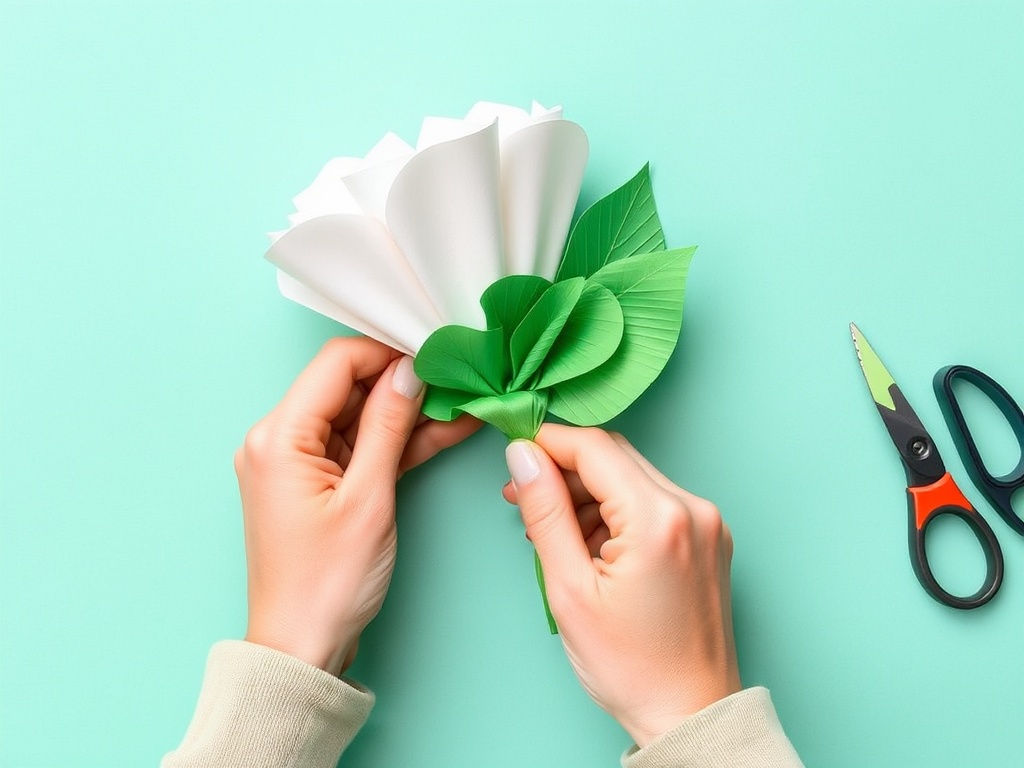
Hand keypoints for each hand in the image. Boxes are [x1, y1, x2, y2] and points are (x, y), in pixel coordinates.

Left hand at [235, 337, 479, 675]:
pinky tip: (445, 429)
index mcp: (278, 436)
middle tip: (458, 377)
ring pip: (361, 417)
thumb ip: (389, 425)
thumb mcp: (369, 498)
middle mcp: (280, 440)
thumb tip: (411, 370)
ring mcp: (299, 462)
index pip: (337, 364)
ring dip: (409, 412)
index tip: (435, 354)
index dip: (388, 352)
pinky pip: (361, 448)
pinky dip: (397, 442)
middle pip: (349, 387)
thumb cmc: (327, 583)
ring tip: (464, 402)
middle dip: (405, 382)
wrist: (302, 649)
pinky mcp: (318, 483)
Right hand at [503, 426, 739, 746]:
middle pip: (615, 457)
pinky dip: (618, 512)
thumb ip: (545, 512)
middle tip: (522, 497)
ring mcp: (707, 523)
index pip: (593, 448)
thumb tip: (522, 456)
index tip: (513, 455)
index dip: (546, 443)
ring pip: (633, 477)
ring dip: (589, 493)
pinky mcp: (709, 538)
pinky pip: (653, 501)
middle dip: (564, 470)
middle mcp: (693, 509)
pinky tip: (592, 546)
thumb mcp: (569, 589)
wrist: (690, 714)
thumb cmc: (631, 667)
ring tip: (555, 536)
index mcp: (659, 518)